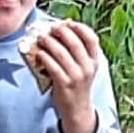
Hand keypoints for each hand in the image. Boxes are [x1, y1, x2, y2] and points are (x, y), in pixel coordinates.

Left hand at [27, 17, 106, 132]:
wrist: (77, 109)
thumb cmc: (78, 84)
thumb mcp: (84, 68)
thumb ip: (78, 52)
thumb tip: (61, 30)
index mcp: (94, 61)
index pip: (91, 38)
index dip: (80, 28)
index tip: (69, 23)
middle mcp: (87, 68)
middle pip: (74, 42)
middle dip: (60, 32)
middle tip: (50, 29)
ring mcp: (76, 76)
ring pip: (61, 53)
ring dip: (49, 42)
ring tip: (42, 39)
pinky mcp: (64, 84)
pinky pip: (52, 66)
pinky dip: (44, 57)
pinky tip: (39, 54)